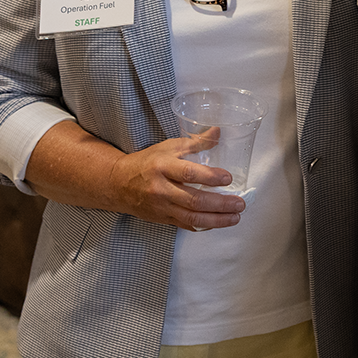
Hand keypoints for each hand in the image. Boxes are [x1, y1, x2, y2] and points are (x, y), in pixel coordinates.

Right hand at [106, 137, 244, 230]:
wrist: (118, 184)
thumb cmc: (147, 162)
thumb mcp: (169, 146)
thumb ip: (195, 142)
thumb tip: (218, 132)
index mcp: (162, 166)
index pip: (188, 173)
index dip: (210, 177)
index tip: (228, 178)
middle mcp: (161, 189)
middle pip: (193, 200)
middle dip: (219, 204)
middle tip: (239, 203)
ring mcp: (161, 207)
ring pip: (191, 218)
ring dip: (216, 220)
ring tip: (235, 217)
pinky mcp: (162, 219)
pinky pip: (186, 225)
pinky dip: (203, 226)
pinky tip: (218, 222)